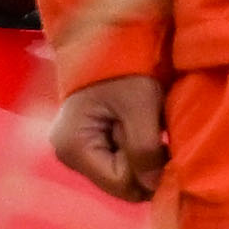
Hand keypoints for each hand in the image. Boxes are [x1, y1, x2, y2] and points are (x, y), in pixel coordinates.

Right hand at [49, 74, 170, 200]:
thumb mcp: (141, 105)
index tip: (160, 141)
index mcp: (73, 147)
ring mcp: (75, 152)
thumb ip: (146, 148)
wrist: (109, 42)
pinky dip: (133, 150)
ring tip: (143, 124)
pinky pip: (116, 162)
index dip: (147, 170)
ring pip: (120, 175)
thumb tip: (152, 186)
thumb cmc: (124, 68)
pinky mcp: (85, 146)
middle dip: (142, 163)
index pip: (120, 184)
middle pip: (118, 183)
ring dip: (140, 156)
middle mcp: (68, 155)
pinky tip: (137, 128)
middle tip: (151, 129)